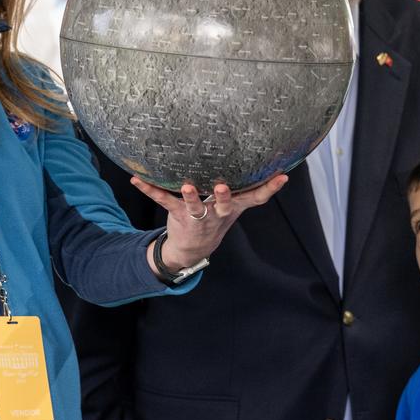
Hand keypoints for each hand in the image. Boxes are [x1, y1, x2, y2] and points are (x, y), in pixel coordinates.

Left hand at [131, 174, 288, 273]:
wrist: (192, 248)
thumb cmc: (216, 218)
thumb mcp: (237, 206)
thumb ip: (255, 190)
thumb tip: (282, 171)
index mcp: (233, 208)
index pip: (256, 198)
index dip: (270, 188)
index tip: (282, 176)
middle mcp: (217, 213)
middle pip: (223, 206)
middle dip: (222, 197)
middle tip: (222, 187)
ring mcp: (196, 216)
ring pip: (194, 207)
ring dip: (190, 197)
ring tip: (187, 187)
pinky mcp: (177, 214)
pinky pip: (162, 200)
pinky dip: (149, 189)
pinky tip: (137, 180)